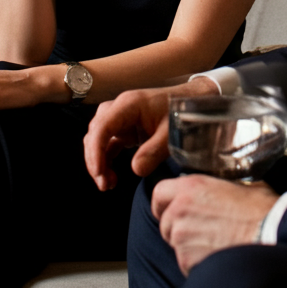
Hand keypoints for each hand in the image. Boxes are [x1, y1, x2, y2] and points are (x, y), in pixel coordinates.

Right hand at [83, 79, 204, 188]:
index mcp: (129, 104)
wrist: (192, 103)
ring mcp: (121, 118)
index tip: (99, 172)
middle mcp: (120, 108)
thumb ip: (154, 151)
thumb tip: (136, 170)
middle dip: (95, 159)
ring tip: (107, 184)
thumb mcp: (171, 133)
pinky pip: (107, 144)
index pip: (103, 127)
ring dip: (99, 161)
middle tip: (104, 183)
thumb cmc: (182, 113)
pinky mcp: (125, 128)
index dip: (96, 151)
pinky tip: (112, 177)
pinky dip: (106, 160)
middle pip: (95, 133)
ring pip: (98, 139)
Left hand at [152, 175, 278, 274]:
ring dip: (190, 247)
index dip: (165, 204)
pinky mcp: (186, 260)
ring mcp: (181, 236)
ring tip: (216, 244)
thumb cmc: (261, 209)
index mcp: (192, 187)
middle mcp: (180, 210)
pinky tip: (219, 256)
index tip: (173, 210)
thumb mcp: (241, 184)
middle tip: (204, 231)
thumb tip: (220, 190)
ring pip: (176, 245)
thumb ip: (219, 187)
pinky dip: (198, 264)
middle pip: (166, 223)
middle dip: (180, 229)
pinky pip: (186, 264)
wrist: (270, 234)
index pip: (159, 193)